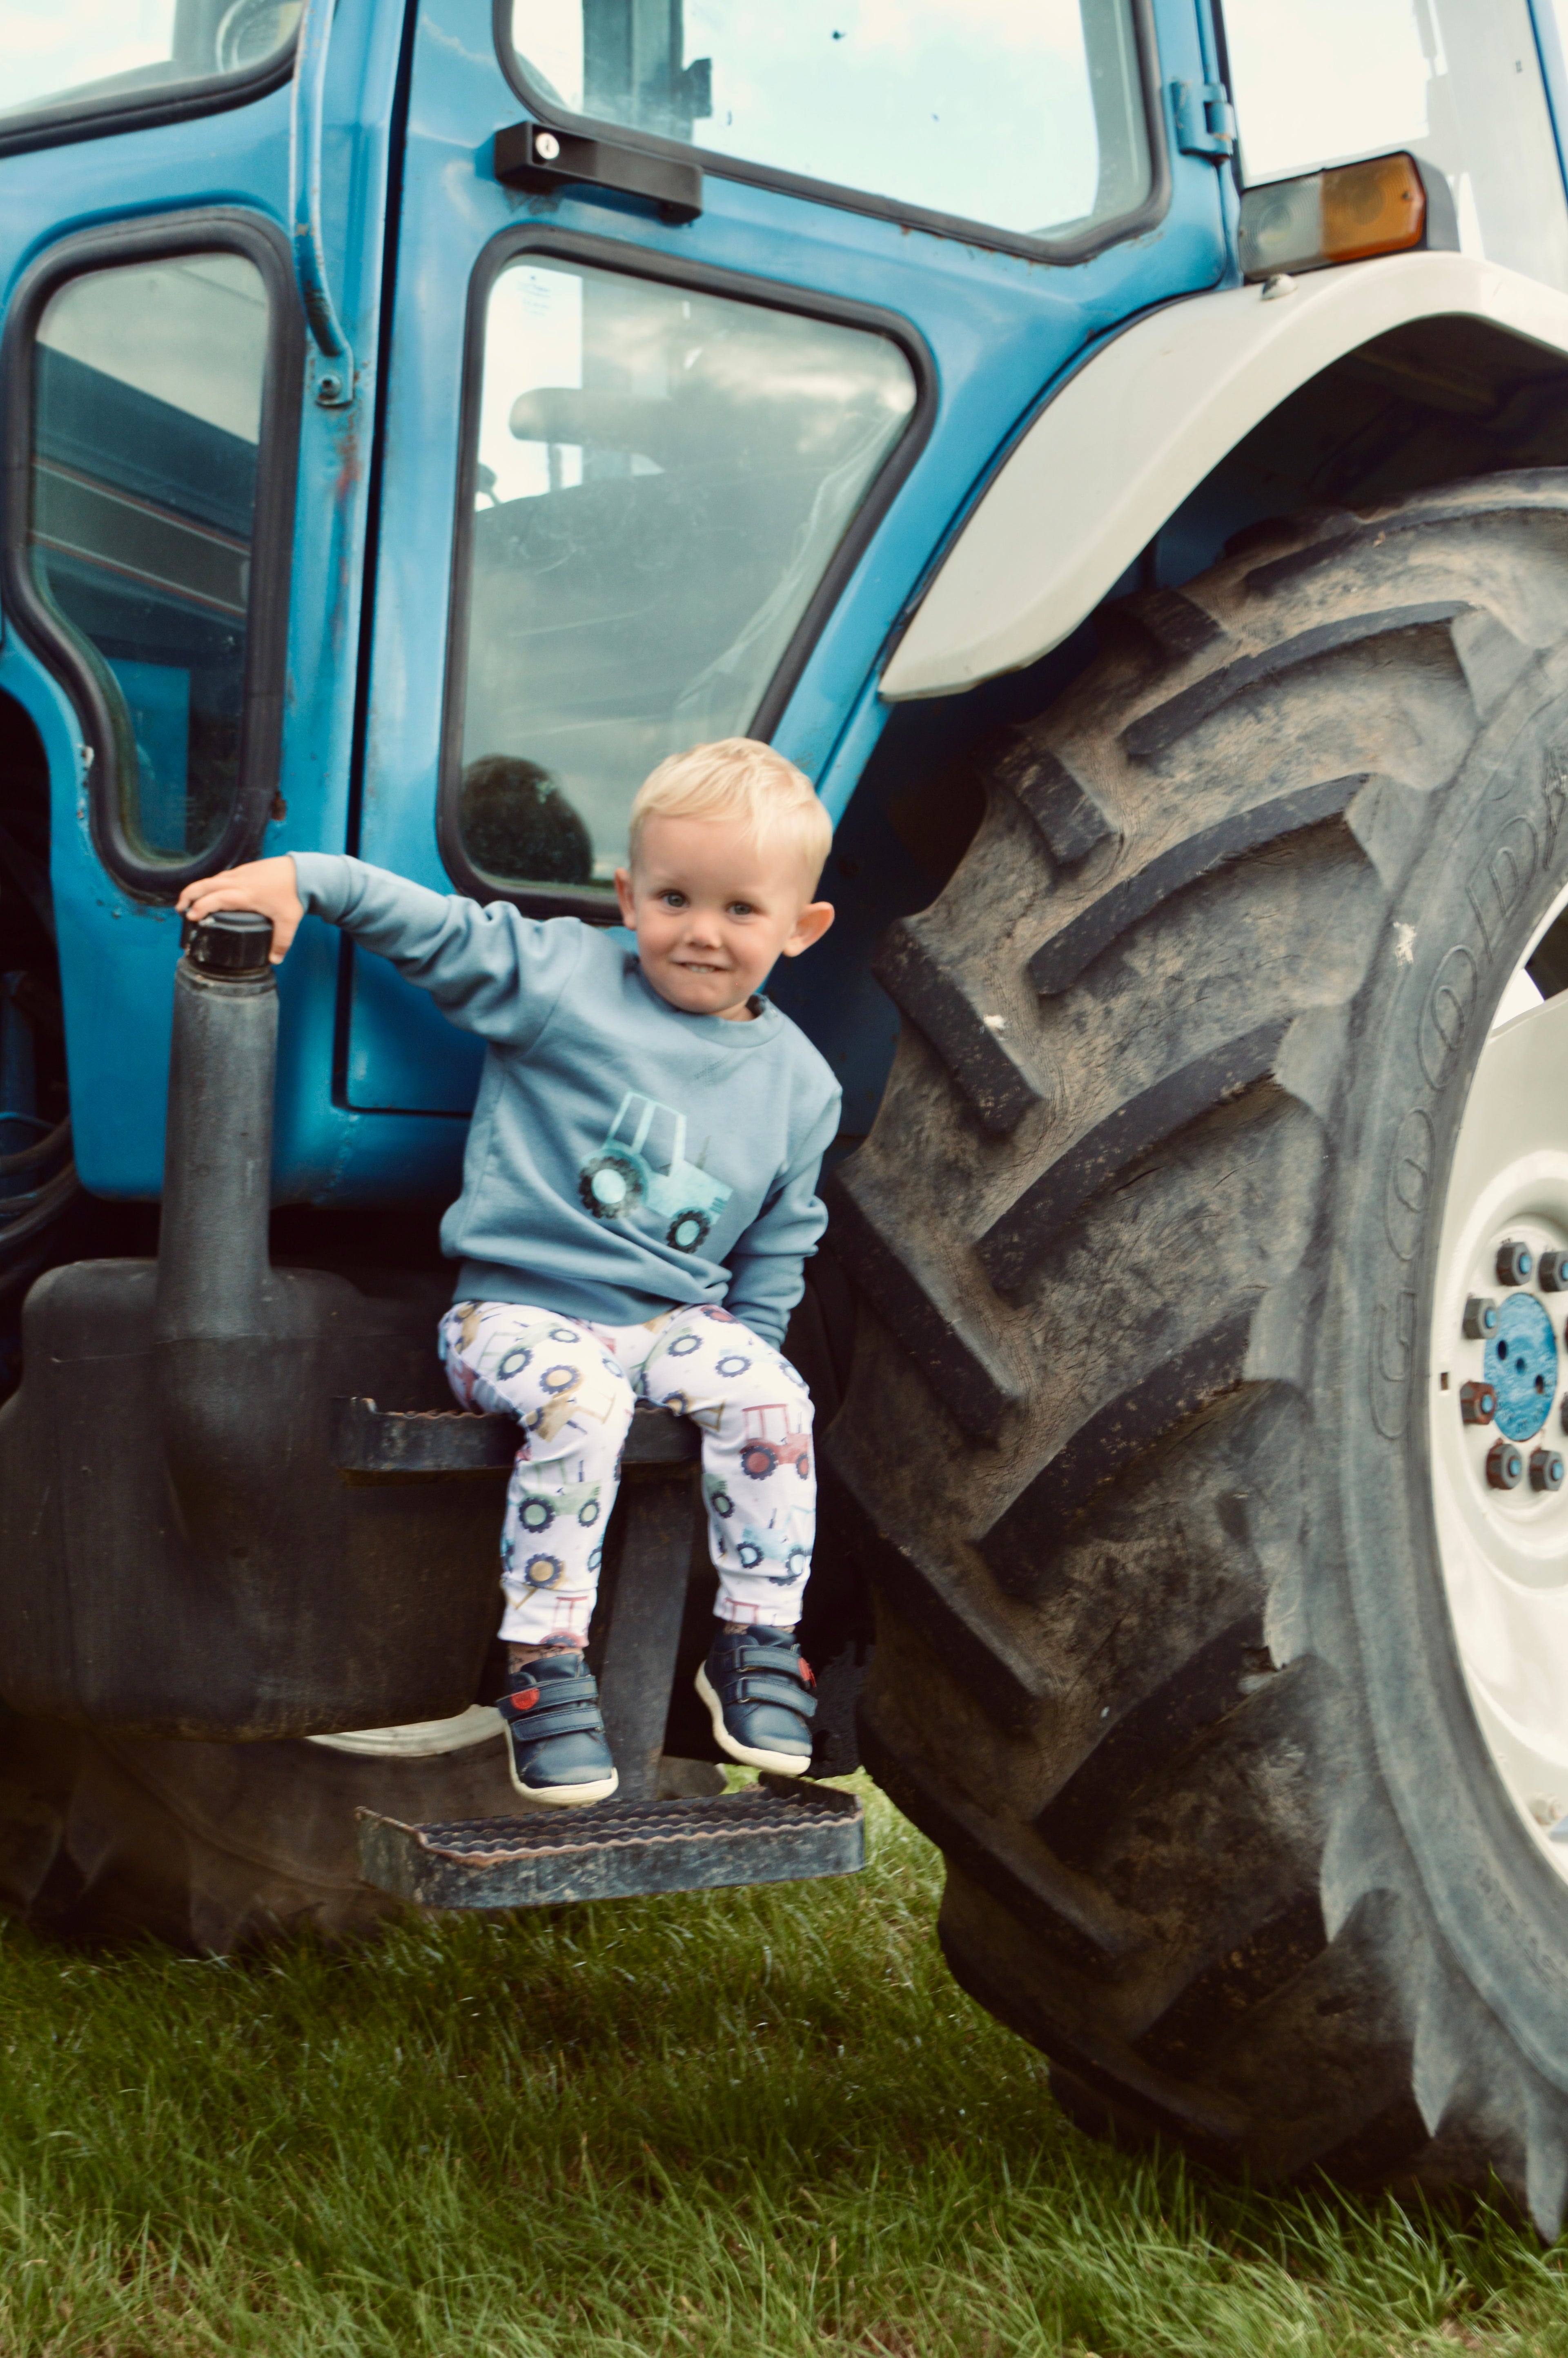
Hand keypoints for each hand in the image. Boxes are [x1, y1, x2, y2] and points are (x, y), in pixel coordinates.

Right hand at [176, 856, 303, 964]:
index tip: (190, 916)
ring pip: (211, 879)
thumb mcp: (289, 921)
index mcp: (246, 894)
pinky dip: (209, 884)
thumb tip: (274, 960)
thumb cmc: (294, 894)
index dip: (202, 906)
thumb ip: (281, 943)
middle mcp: (238, 881)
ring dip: (196, 889)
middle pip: (206, 885)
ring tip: (187, 902)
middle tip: (179, 910)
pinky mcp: (243, 870)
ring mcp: (239, 873)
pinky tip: (208, 893)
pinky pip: (220, 876)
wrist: (302, 872)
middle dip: (188, 895)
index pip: (217, 898)